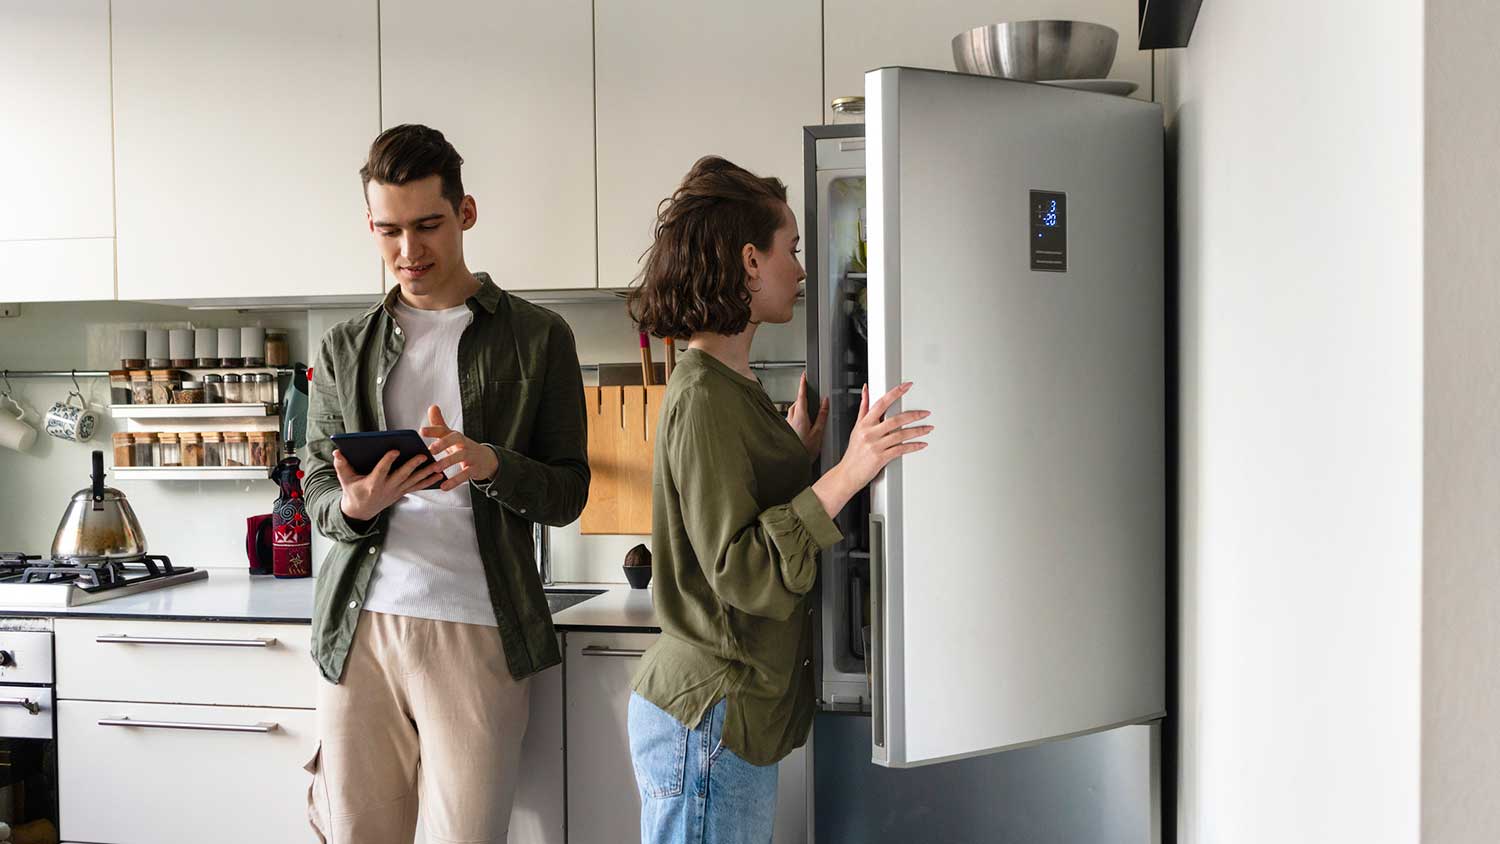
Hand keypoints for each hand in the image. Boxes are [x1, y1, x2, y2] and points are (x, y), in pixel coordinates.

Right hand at [333, 448, 442, 521]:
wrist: (360, 511)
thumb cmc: (353, 491)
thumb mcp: (345, 479)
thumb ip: (341, 465)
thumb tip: (337, 452)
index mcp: (373, 484)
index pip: (381, 471)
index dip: (388, 461)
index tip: (395, 450)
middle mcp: (387, 488)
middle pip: (402, 475)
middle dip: (413, 465)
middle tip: (422, 454)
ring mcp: (396, 491)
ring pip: (413, 481)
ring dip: (426, 473)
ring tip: (437, 465)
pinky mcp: (402, 492)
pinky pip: (417, 486)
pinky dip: (429, 481)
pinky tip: (440, 475)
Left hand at [420, 404, 499, 491]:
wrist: (487, 460)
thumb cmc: (464, 447)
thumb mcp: (452, 436)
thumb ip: (440, 424)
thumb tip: (432, 406)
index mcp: (455, 436)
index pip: (444, 430)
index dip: (433, 430)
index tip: (421, 431)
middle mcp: (463, 443)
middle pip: (455, 440)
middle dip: (442, 444)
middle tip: (430, 450)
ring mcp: (470, 456)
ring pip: (460, 457)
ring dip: (448, 462)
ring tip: (436, 468)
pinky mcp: (474, 469)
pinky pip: (465, 474)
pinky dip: (455, 481)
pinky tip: (444, 487)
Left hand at [786, 371, 829, 457]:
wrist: (791, 463)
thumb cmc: (804, 451)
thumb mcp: (818, 433)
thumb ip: (822, 416)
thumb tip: (825, 402)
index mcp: (800, 416)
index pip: (801, 395)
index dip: (802, 384)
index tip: (804, 376)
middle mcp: (790, 418)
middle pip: (796, 402)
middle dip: (803, 399)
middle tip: (810, 398)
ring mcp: (786, 424)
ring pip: (792, 411)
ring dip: (799, 409)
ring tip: (808, 415)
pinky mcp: (784, 430)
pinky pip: (790, 419)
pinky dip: (795, 418)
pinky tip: (801, 426)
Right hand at [811, 382, 931, 517]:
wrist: (847, 474)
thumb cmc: (853, 452)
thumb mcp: (856, 427)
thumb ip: (864, 408)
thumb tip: (866, 389)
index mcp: (864, 423)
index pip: (881, 403)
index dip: (895, 393)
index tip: (907, 386)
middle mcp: (869, 433)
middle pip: (895, 419)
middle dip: (913, 415)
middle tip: (926, 412)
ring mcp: (875, 445)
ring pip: (901, 435)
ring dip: (917, 431)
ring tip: (928, 428)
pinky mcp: (880, 458)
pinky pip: (900, 450)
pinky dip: (913, 447)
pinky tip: (921, 444)